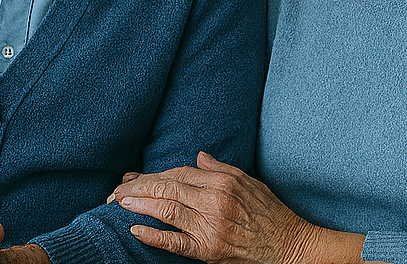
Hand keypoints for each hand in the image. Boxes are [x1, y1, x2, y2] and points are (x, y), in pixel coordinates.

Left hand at [108, 152, 362, 263]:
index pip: (178, 173)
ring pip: (167, 211)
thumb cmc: (271, 214)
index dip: (153, 174)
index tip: (133, 177)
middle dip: (137, 188)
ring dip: (139, 206)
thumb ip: (221, 169)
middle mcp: (215, 201)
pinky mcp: (210, 250)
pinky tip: (135, 231)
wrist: (291, 246)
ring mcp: (212, 226)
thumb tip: (198, 157)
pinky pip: (176, 242)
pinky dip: (154, 236)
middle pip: (167, 189)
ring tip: (117, 203)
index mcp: (223, 182)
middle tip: (115, 190)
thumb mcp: (250, 183)